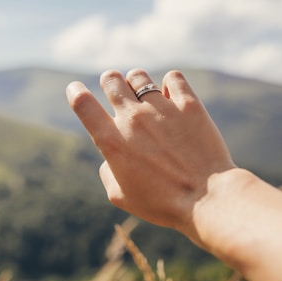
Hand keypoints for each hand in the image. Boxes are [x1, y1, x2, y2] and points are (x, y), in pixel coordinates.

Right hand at [66, 69, 235, 234]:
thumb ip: (107, 171)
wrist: (207, 198)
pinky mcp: (189, 105)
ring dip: (137, 82)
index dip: (74, 92)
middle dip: (109, 82)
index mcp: (111, 141)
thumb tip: (110, 156)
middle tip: (116, 89)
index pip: (82, 103)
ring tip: (145, 94)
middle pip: (110, 79)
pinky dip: (170, 84)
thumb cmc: (163, 203)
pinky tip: (173, 96)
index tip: (76, 89)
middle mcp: (133, 119)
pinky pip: (173, 78)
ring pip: (139, 76)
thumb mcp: (121, 197)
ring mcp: (161, 109)